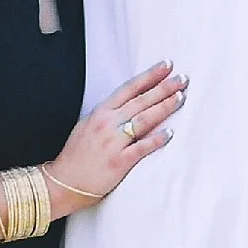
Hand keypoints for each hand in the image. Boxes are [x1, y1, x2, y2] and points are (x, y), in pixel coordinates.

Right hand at [42, 60, 183, 204]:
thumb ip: (109, 115)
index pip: (130, 88)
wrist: (64, 182)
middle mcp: (107, 123)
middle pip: (141, 100)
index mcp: (100, 112)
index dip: (149, 76)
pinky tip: (170, 133)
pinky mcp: (119, 162)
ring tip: (181, 97)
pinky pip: (142, 147)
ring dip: (164, 107)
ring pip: (144, 119)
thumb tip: (130, 106)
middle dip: (164, 87)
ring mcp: (113, 142)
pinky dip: (157, 139)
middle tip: (182, 78)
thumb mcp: (88, 125)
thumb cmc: (76, 155)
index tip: (166, 66)